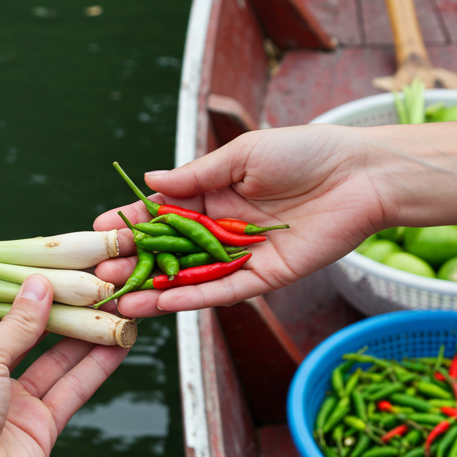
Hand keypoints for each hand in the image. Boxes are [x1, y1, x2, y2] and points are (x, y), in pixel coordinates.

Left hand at [0, 274, 130, 456]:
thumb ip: (15, 322)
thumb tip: (38, 287)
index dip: (13, 291)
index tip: (44, 267)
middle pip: (25, 334)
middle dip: (57, 310)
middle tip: (90, 284)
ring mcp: (11, 403)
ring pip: (55, 360)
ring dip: (83, 334)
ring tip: (113, 305)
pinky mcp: (40, 426)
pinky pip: (71, 388)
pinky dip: (95, 366)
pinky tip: (117, 342)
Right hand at [94, 124, 388, 315]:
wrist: (361, 174)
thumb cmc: (305, 152)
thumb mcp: (243, 154)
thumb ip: (197, 175)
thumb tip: (149, 181)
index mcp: (214, 194)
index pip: (161, 213)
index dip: (130, 223)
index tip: (95, 230)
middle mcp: (222, 228)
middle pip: (168, 251)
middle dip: (132, 262)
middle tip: (97, 273)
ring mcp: (241, 255)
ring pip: (189, 278)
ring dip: (153, 290)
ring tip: (118, 298)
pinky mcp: (264, 277)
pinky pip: (222, 292)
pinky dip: (191, 300)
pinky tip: (160, 305)